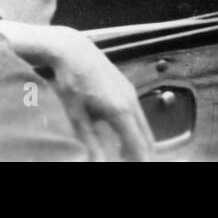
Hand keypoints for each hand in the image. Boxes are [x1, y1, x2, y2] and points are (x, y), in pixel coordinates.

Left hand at [39, 26, 155, 161]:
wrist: (74, 51)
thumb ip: (90, 142)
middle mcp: (131, 102)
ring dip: (140, 143)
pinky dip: (136, 130)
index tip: (143, 167)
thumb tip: (98, 162)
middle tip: (139, 163)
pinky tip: (125, 137)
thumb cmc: (71, 83)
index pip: (138, 143)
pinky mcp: (127, 88)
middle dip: (144, 154)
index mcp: (120, 111)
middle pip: (146, 135)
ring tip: (131, 158)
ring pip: (143, 125)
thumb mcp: (76, 116)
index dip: (142, 160)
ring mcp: (131, 93)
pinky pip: (138, 115)